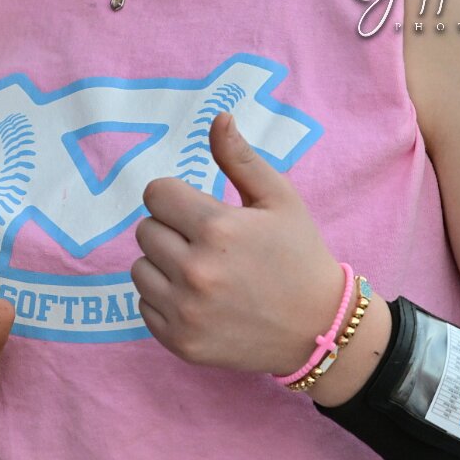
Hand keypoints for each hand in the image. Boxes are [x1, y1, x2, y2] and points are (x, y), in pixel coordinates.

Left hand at [130, 112, 341, 376]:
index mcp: (217, 229)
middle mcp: (196, 271)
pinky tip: (199, 300)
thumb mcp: (280, 200)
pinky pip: (144, 305)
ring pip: (139, 268)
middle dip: (171, 230)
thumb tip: (218, 117)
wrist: (320, 329)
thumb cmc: (299, 256)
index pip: (156, 194)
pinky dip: (164, 300)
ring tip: (202, 272)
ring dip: (163, 265)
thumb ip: (241, 158)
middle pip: (145, 230)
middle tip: (207, 244)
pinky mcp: (180, 342)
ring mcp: (185, 311)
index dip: (177, 198)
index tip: (200, 211)